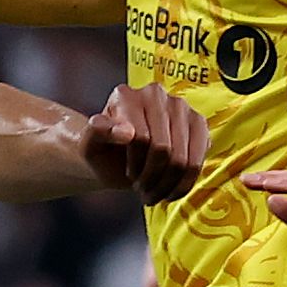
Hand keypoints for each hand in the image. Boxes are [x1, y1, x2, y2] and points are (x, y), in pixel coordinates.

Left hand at [78, 83, 206, 203]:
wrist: (116, 158)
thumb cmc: (101, 151)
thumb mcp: (88, 147)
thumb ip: (97, 133)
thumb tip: (126, 132)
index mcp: (125, 96)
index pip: (141, 138)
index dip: (136, 164)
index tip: (129, 174)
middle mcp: (154, 94)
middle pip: (163, 149)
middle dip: (152, 177)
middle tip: (142, 188)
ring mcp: (180, 107)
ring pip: (182, 157)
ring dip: (167, 184)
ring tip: (154, 191)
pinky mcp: (198, 123)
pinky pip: (198, 159)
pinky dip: (184, 183)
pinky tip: (170, 189)